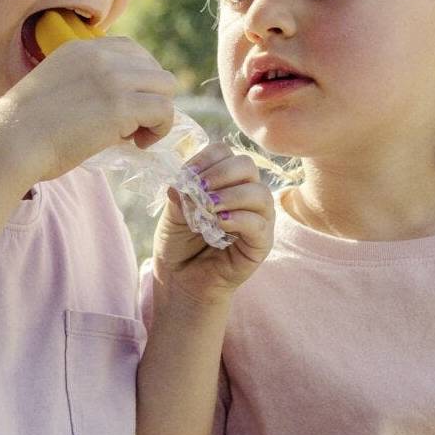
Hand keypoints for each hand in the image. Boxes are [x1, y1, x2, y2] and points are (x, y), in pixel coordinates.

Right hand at [0, 34, 177, 183]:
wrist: (9, 142)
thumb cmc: (22, 130)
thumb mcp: (53, 91)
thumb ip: (81, 88)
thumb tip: (109, 112)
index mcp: (81, 49)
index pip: (131, 50)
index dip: (137, 81)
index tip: (124, 107)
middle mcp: (100, 56)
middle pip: (154, 69)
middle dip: (149, 98)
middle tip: (132, 126)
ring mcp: (113, 79)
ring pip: (166, 87)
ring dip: (157, 113)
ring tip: (137, 136)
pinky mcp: (121, 106)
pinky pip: (165, 111)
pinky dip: (160, 129)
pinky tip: (138, 144)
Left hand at [151, 142, 275, 300]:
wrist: (181, 282)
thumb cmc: (178, 245)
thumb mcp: (172, 215)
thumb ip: (180, 197)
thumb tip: (181, 182)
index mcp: (225, 181)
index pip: (225, 153)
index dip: (206, 158)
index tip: (187, 174)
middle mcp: (246, 194)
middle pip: (247, 165)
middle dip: (221, 173)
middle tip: (200, 189)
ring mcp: (258, 218)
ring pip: (259, 193)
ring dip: (231, 196)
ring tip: (208, 209)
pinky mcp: (262, 243)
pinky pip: (259, 223)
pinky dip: (239, 219)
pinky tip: (218, 224)